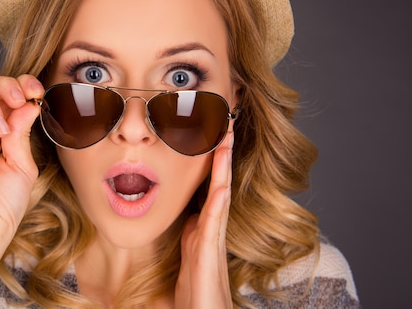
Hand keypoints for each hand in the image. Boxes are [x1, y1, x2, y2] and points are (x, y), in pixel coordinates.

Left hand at [174, 132, 232, 307]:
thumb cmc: (195, 289)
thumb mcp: (187, 252)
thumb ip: (188, 231)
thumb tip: (187, 214)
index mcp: (203, 225)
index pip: (208, 184)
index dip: (210, 159)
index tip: (209, 132)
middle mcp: (211, 227)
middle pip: (218, 181)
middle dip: (222, 153)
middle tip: (225, 123)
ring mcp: (213, 239)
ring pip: (220, 195)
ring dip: (223, 168)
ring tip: (225, 140)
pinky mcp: (210, 254)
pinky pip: (215, 223)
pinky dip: (218, 202)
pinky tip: (221, 186)